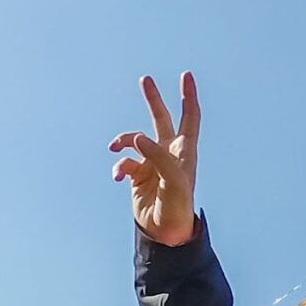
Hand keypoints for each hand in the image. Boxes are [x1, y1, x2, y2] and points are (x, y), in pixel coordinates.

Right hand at [109, 74, 201, 247]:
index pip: (189, 117)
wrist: (165, 230)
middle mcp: (168, 152)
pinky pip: (124, 161)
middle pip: (161, 118)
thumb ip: (157, 156)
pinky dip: (118, 165)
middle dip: (153, 99)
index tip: (186, 75)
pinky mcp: (137, 174)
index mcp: (184, 150)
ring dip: (123, 140)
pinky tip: (118, 176)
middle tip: (145, 79)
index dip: (188, 96)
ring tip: (115, 147)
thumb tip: (138, 138)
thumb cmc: (177, 205)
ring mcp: (152, 162)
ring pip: (134, 139)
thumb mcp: (173, 180)